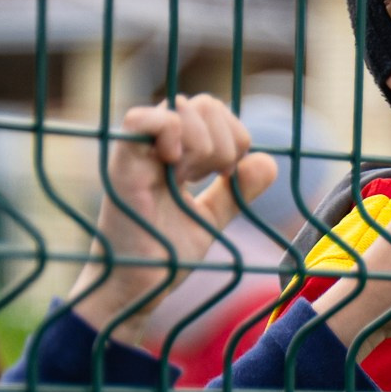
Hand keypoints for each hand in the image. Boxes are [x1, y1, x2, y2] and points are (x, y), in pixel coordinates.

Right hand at [68, 94, 279, 331]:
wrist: (139, 288)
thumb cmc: (165, 257)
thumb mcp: (211, 219)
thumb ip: (237, 192)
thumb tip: (269, 161)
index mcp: (176, 154)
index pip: (213, 111)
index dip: (235, 136)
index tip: (228, 174)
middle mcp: (155, 146)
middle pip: (202, 103)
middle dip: (224, 141)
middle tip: (213, 177)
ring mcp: (137, 152)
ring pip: (180, 107)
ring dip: (203, 144)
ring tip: (191, 178)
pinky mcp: (121, 165)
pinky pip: (140, 119)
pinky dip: (168, 134)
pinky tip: (175, 166)